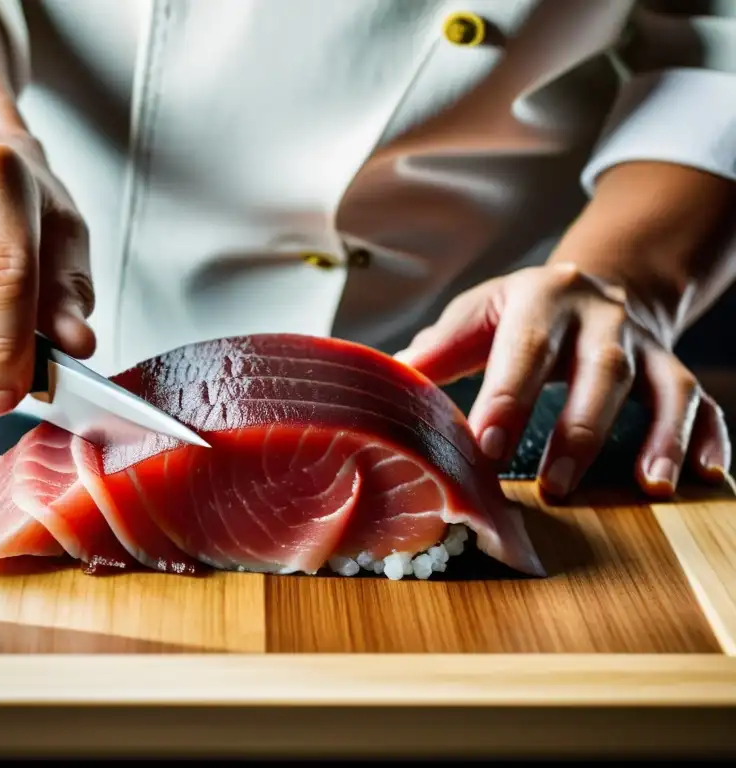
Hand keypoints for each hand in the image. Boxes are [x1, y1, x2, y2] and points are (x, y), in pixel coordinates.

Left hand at [394, 262, 730, 498]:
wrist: (592, 281)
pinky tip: (710, 475)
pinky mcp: (673, 367)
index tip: (486, 448)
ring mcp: (646, 343)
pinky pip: (704, 401)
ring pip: (665, 385)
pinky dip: (711, 436)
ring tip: (652, 487)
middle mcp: (602, 317)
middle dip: (580, 430)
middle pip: (602, 370)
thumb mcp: (477, 313)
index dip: (507, 397)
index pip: (524, 350)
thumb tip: (387, 386)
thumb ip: (438, 350)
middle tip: (555, 488)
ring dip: (661, 437)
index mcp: (542, 298)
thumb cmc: (520, 312)